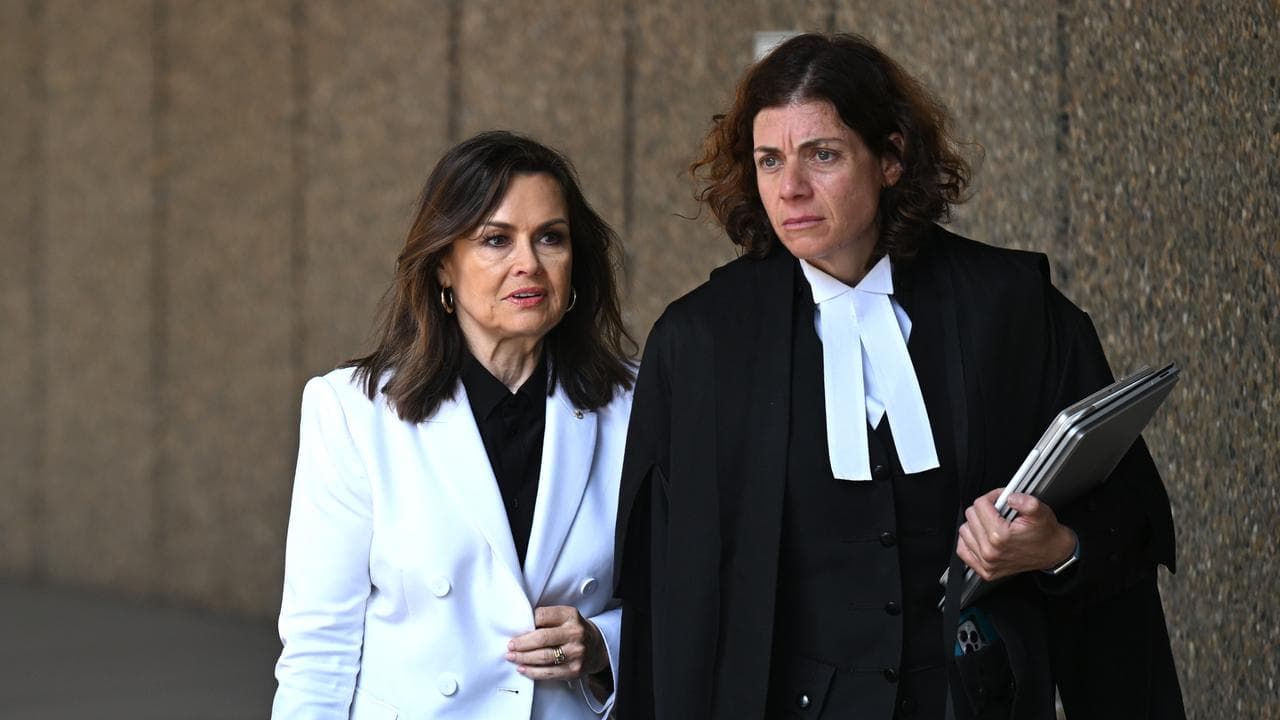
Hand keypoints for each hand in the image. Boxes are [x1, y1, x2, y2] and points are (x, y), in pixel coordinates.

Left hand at [506, 605, 607, 680]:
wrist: (596, 647)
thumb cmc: (572, 630)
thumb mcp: (564, 617)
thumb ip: (546, 619)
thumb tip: (519, 627)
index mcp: (570, 615)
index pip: (542, 616)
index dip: (527, 622)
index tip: (515, 628)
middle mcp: (575, 633)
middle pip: (542, 638)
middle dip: (522, 643)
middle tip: (510, 646)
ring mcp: (576, 653)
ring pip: (543, 657)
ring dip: (523, 658)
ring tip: (511, 657)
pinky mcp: (574, 670)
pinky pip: (548, 672)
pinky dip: (532, 672)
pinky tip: (522, 669)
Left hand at [955, 488, 1077, 581]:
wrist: (1052, 553)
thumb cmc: (1045, 533)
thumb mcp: (1040, 512)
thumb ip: (1027, 501)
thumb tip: (1010, 497)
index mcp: (1000, 536)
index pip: (980, 505)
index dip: (992, 497)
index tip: (1000, 500)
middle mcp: (990, 552)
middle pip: (971, 516)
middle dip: (984, 510)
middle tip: (999, 512)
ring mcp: (986, 563)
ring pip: (964, 531)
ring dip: (976, 524)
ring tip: (992, 524)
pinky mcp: (985, 570)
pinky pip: (963, 550)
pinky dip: (970, 541)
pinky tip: (982, 536)